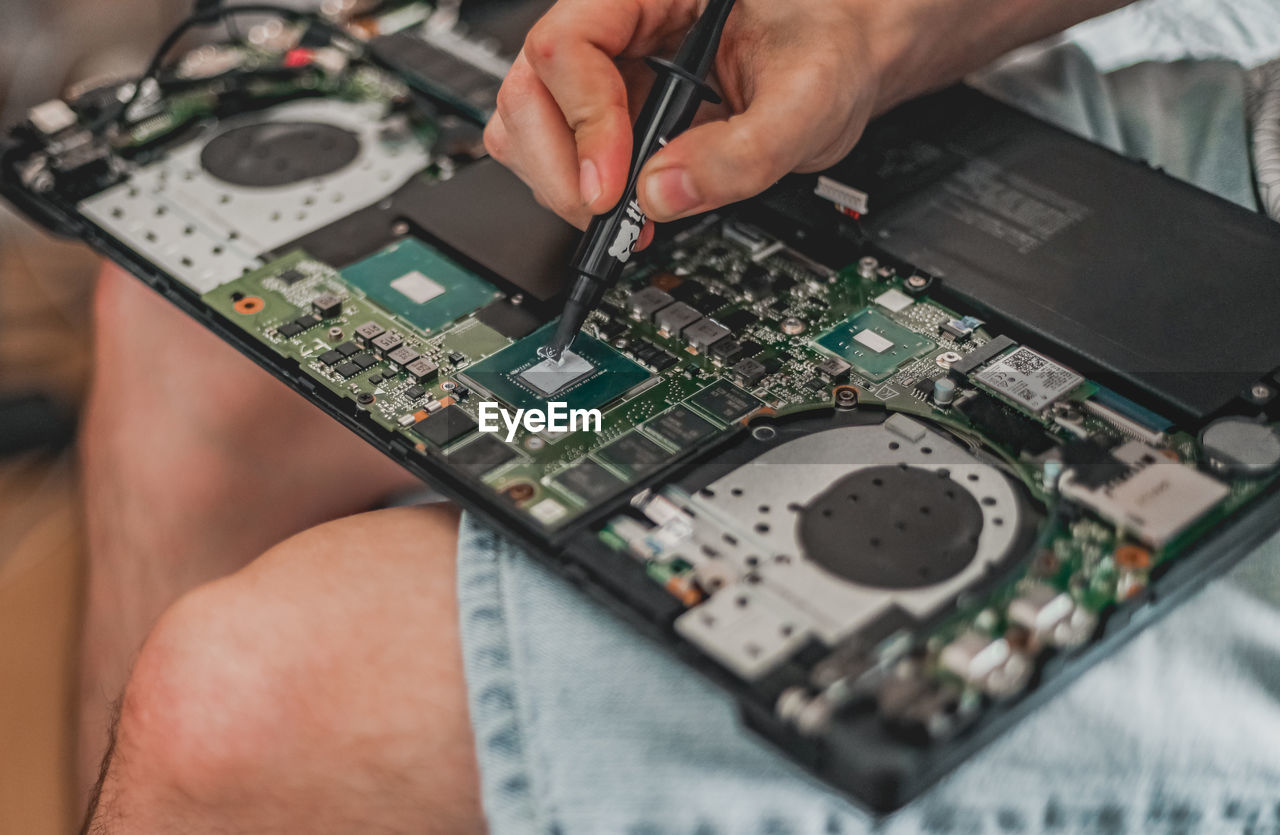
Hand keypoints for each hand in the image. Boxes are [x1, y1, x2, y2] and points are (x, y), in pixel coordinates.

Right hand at [484, 0, 881, 233]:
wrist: (843, 57)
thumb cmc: (828, 47)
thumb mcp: (810, 99)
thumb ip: (745, 151)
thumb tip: (663, 193)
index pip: (569, 43)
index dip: (585, 121)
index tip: (616, 187)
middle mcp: (616, 20)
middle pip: (531, 89)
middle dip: (560, 166)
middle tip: (610, 216)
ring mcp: (606, 67)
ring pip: (530, 124)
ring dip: (564, 185)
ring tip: (624, 218)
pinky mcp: (609, 110)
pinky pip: (559, 152)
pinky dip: (581, 194)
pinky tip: (629, 208)